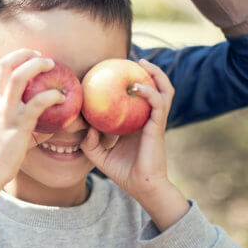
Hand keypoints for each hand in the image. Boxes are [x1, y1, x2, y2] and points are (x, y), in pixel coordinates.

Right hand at [0, 49, 64, 221]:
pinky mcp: (20, 125)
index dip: (13, 56)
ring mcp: (7, 112)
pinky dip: (52, 95)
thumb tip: (33, 106)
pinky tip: (62, 97)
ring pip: (19, 77)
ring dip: (37, 65)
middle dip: (25, 54)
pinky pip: (38, 103)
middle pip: (5, 65)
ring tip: (52, 65)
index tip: (29, 56)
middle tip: (43, 57)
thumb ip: (9, 113)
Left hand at [79, 59, 177, 203]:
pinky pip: (158, 102)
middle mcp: (148, 119)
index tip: (115, 70)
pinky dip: (150, 91)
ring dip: (155, 74)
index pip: (137, 98)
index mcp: (137, 123)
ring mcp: (155, 121)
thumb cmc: (123, 172)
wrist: (142, 187)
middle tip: (132, 59)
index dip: (130, 82)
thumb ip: (89, 143)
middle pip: (155, 88)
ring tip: (142, 63)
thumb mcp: (99, 156)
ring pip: (163, 90)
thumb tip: (84, 127)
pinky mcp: (158, 126)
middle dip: (148, 71)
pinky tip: (137, 86)